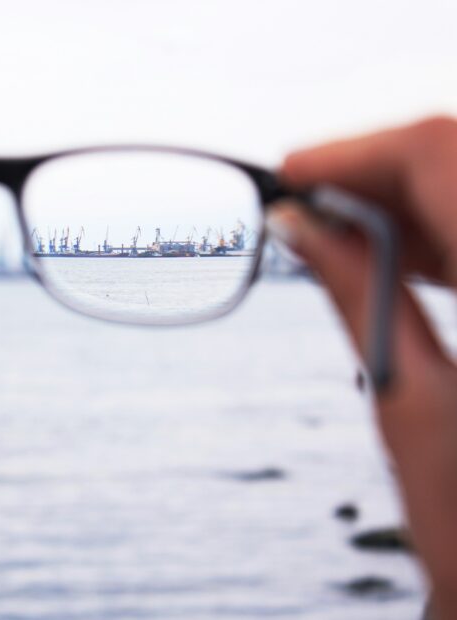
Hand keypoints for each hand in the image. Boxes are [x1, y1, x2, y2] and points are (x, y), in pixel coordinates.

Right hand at [273, 116, 456, 617]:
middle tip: (307, 205)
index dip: (356, 152)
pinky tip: (406, 253)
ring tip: (341, 231)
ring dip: (413, 199)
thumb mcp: (408, 403)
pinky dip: (447, 230)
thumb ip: (356, 293)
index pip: (440, 156)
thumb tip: (302, 226)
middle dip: (381, 171)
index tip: (293, 174)